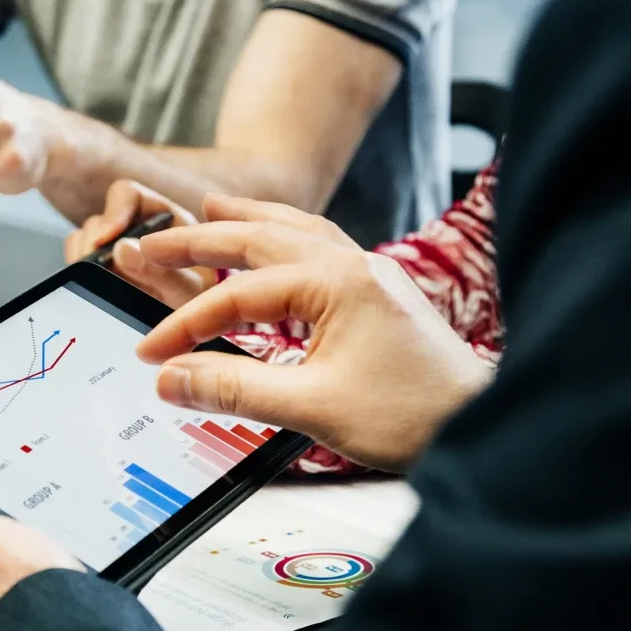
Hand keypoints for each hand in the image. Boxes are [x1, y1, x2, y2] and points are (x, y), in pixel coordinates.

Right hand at [64, 181, 216, 308]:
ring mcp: (116, 251)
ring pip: (82, 242)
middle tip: (92, 274)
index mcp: (165, 220)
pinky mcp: (101, 272)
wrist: (195, 334)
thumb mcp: (190, 293)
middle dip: (91, 248)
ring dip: (84, 264)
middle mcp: (137, 230)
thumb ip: (162, 274)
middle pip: (98, 221)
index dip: (112, 214)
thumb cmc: (203, 308)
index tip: (103, 242)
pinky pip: (78, 266)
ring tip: (96, 287)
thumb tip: (120, 249)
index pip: (128, 196)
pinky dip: (80, 277)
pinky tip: (93, 293)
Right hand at [134, 221, 491, 470]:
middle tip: (151, 241)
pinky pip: (322, 244)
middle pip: (261, 236)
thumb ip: (234, 389)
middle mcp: (354, 265)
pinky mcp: (379, 291)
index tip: (151, 354)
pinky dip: (286, 232)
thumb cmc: (412, 416)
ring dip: (248, 218)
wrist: (479, 424)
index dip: (185, 325)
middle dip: (200, 238)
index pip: (238, 296)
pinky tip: (278, 239)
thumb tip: (171, 380)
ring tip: (210, 206)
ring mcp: (370, 274)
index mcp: (336, 283)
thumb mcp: (313, 407)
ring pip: (296, 228)